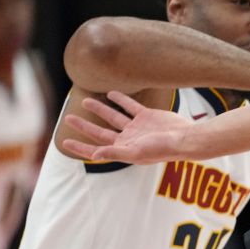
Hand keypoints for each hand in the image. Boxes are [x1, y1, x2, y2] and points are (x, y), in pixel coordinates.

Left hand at [61, 91, 187, 164]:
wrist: (184, 138)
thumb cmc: (162, 149)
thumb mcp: (136, 153)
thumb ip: (114, 152)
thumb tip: (94, 155)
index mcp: (123, 149)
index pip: (96, 149)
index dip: (80, 147)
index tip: (65, 142)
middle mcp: (128, 139)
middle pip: (100, 131)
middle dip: (84, 126)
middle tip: (69, 118)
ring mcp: (136, 127)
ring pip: (113, 117)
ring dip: (99, 109)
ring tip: (85, 101)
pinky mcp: (146, 116)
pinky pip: (129, 106)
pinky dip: (120, 100)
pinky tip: (110, 93)